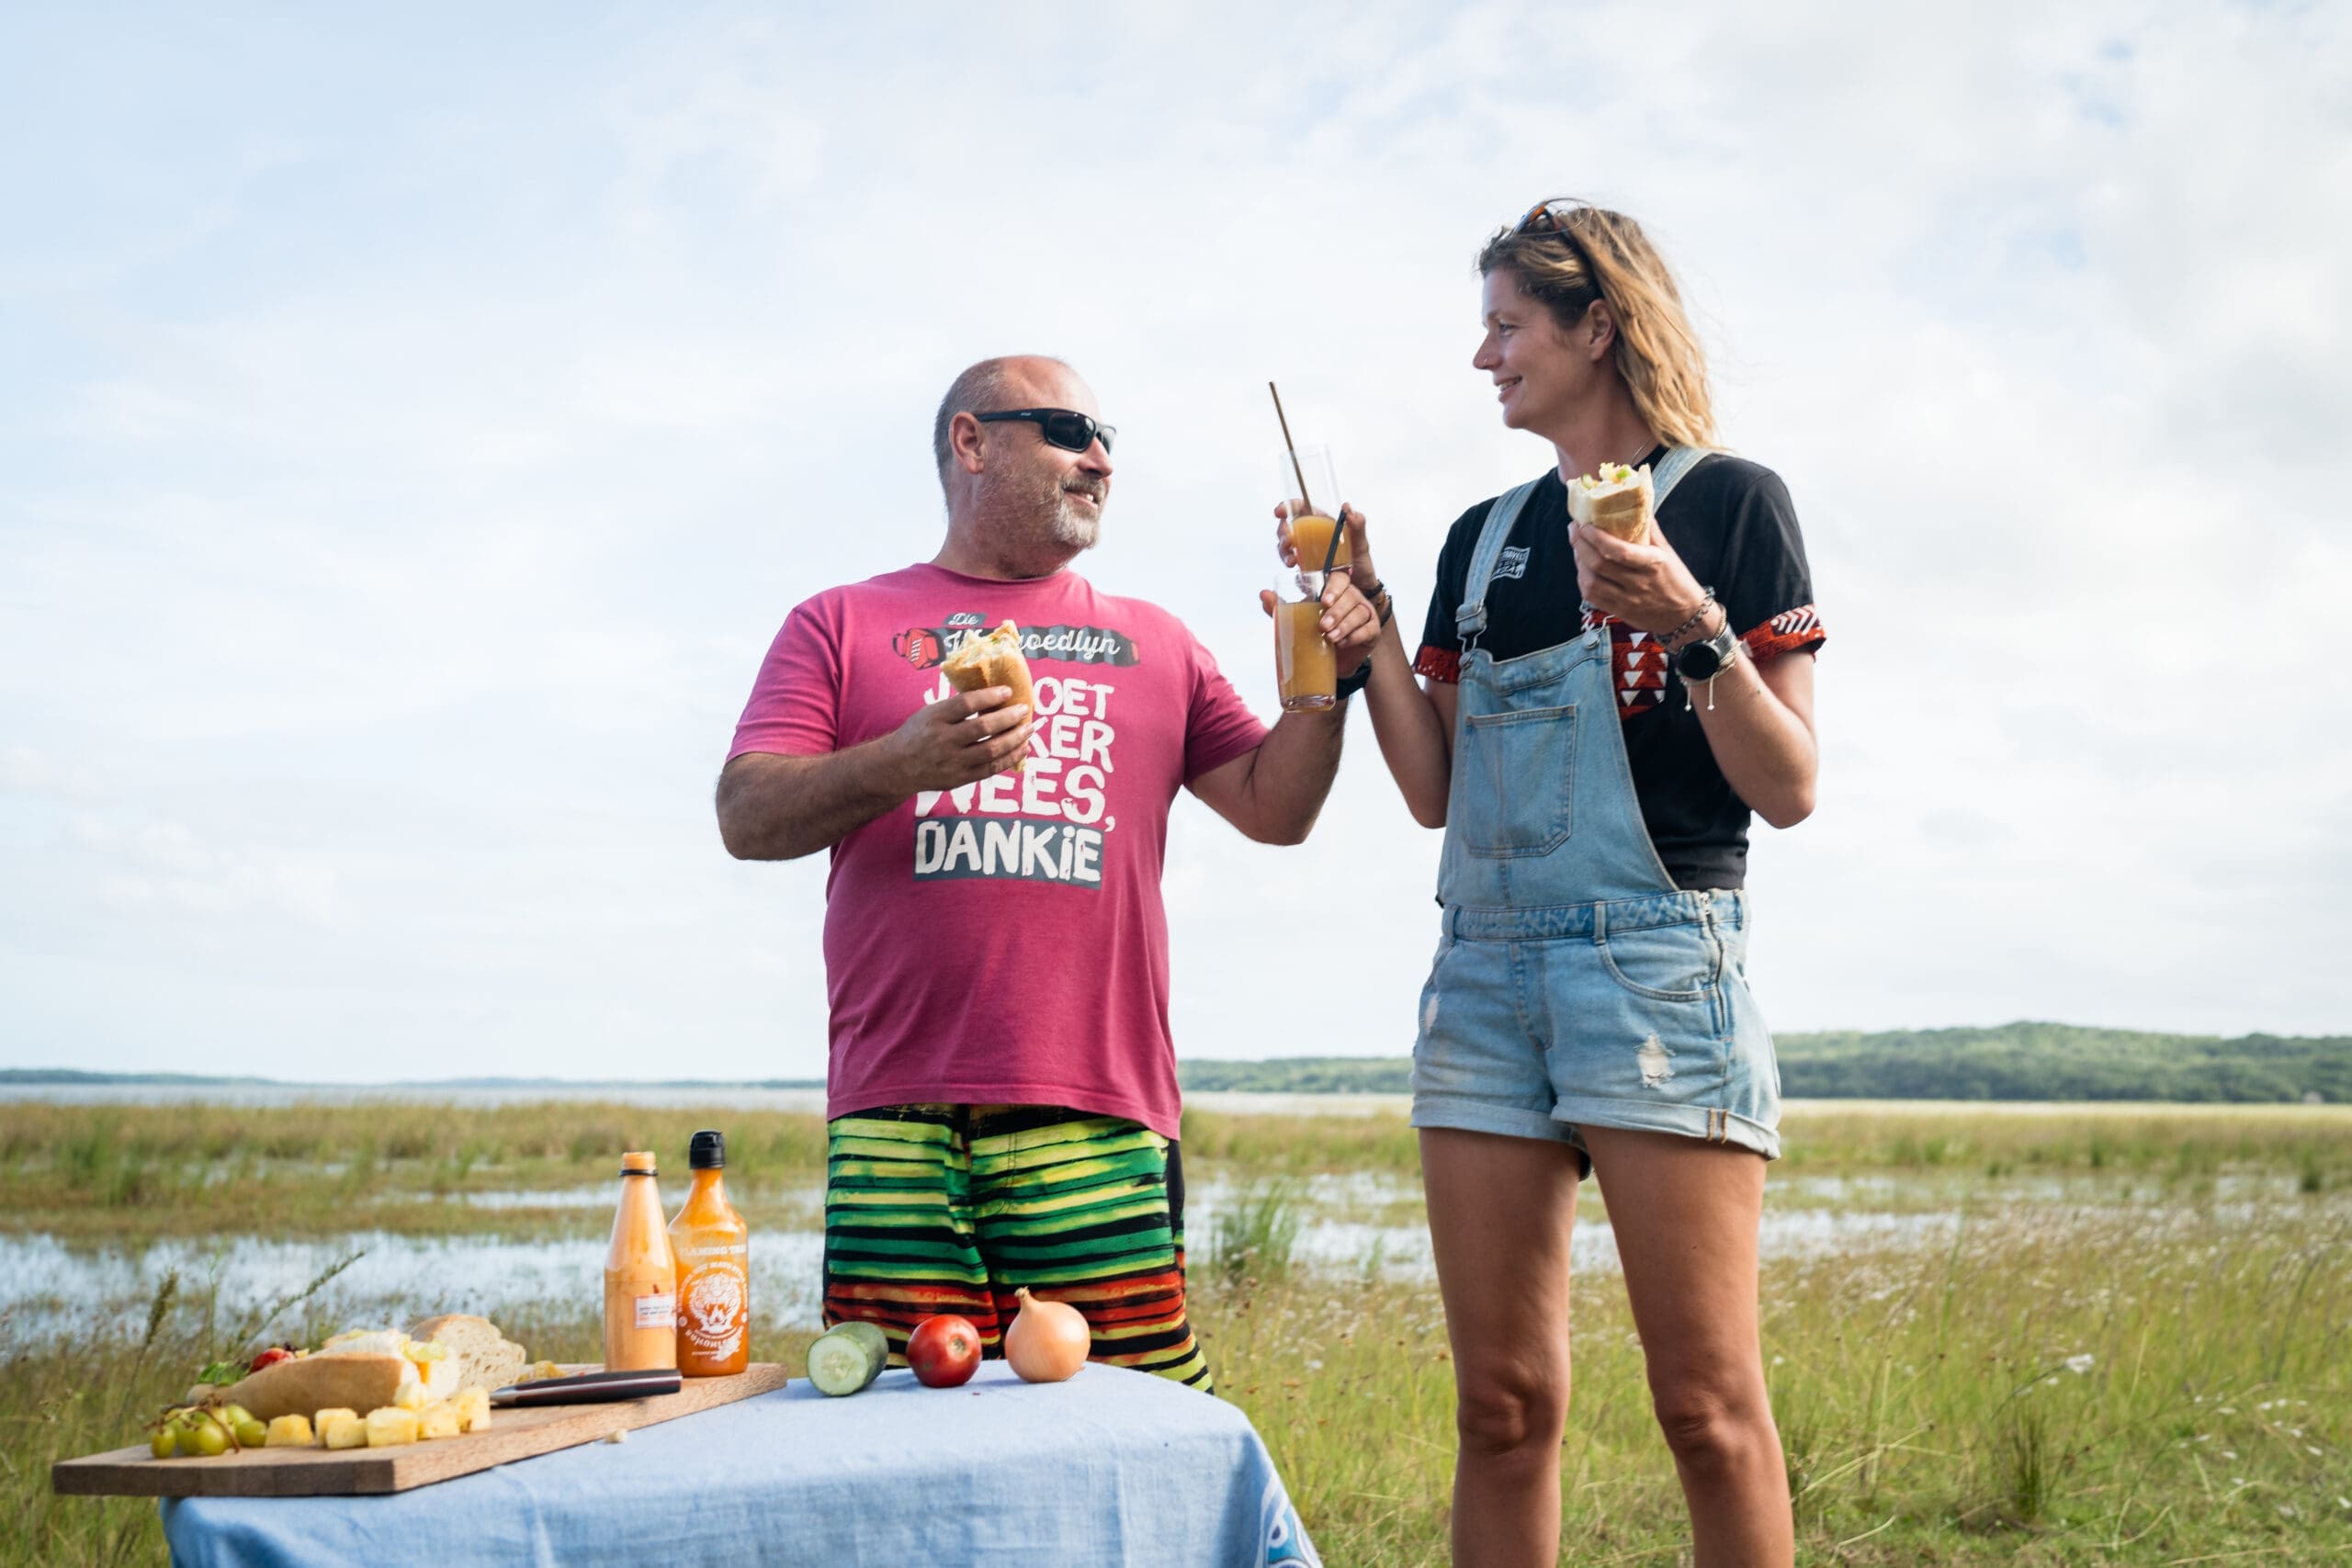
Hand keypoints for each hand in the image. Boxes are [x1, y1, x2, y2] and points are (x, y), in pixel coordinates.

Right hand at [883, 688, 1032, 791]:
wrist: (897, 767)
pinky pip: (991, 769)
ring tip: (1029, 728)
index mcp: (934, 718)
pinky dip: (1010, 758)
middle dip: (1008, 718)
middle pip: (982, 728)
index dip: (989, 696)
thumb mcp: (929, 713)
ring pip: (991, 750)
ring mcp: (953, 762)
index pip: (966, 703)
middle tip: (1024, 709)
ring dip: (1015, 739)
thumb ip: (956, 707)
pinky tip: (1022, 748)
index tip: (1007, 691)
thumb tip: (992, 696)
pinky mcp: (960, 779)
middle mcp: (943, 740)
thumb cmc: (918, 734)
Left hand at [1257, 571, 1377, 678]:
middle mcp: (1352, 598)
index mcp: (1335, 590)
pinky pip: (1368, 630)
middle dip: (1337, 611)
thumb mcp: (1296, 620)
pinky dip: (1355, 636)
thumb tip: (1263, 594)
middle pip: (1350, 596)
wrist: (1331, 663)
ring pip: (1359, 613)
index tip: (1324, 601)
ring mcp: (1365, 613)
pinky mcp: (1372, 631)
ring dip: (1345, 625)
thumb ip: (1281, 607)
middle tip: (1323, 626)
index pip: (1339, 579)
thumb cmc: (1314, 634)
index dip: (1334, 587)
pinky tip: (1343, 642)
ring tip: (1331, 637)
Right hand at [1272, 502, 1380, 593]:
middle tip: (1288, 540)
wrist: (1361, 590)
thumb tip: (1347, 508)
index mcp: (1323, 524)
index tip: (1279, 512)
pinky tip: (1294, 567)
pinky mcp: (1303, 568)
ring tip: (1291, 560)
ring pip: (1285, 545)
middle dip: (1282, 532)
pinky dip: (1288, 563)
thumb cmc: (1362, 564)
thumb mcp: (1362, 545)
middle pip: (1288, 527)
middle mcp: (1311, 536)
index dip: (1288, 507)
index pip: (1302, 509)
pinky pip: (1290, 562)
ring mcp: (1305, 552)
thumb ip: (1358, 526)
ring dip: (1283, 550)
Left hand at [1569, 521, 1710, 637]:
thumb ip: (1649, 530)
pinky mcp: (1618, 612)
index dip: (1596, 537)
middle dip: (1580, 544)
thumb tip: (1634, 504)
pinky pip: (1592, 597)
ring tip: (1577, 547)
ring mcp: (1626, 600)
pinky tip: (1582, 568)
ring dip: (1578, 562)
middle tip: (1574, 529)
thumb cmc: (1676, 579)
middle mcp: (1637, 583)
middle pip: (1598, 565)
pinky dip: (1582, 580)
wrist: (1684, 616)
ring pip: (1591, 582)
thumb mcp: (1667, 551)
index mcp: (1652, 564)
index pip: (1618, 551)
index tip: (1584, 524)